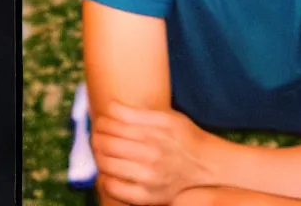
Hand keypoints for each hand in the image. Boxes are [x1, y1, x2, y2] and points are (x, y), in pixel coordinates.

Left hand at [91, 102, 213, 204]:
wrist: (204, 164)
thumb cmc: (184, 137)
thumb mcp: (168, 118)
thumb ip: (139, 113)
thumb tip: (111, 105)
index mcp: (158, 129)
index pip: (118, 122)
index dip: (104, 119)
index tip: (102, 119)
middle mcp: (154, 152)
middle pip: (110, 141)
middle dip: (97, 135)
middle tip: (96, 133)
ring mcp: (150, 175)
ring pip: (107, 163)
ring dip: (98, 154)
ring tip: (99, 149)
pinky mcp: (147, 195)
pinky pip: (113, 186)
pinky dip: (104, 177)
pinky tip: (108, 170)